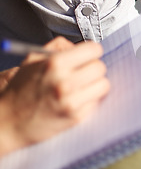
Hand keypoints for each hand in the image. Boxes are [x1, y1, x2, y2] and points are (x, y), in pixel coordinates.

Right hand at [0, 37, 109, 154]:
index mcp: (55, 64)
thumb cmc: (20, 90)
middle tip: (84, 72)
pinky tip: (77, 99)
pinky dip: (89, 99)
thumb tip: (79, 45)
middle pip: (100, 67)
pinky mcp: (76, 117)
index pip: (93, 50)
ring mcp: (71, 101)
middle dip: (93, 67)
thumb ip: (57, 47)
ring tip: (82, 86)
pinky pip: (96, 101)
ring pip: (103, 84)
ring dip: (95, 84)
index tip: (89, 55)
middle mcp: (64, 82)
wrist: (8, 122)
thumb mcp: (32, 60)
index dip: (92, 51)